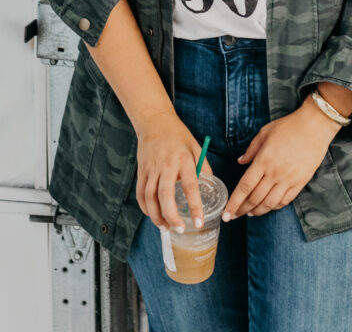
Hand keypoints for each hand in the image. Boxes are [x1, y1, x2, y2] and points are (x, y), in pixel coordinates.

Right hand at [134, 113, 213, 233]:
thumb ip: (203, 167)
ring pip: (150, 197)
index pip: (190, 186)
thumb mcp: (196, 147)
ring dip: (157, 216)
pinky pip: (140, 193)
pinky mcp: (141, 170)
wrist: (154, 121)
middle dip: (172, 216)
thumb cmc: (178, 136)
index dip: (195, 206)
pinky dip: (145, 208)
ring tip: (166, 228)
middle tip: (180, 230)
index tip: (199, 222)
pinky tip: (153, 215)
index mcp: (184, 159)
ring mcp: (151, 168)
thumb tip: (211, 187)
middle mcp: (166, 165)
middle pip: (166, 195)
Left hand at [222, 98, 340, 220]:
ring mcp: (288, 180)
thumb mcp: (264, 133)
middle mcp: (275, 173)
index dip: (234, 202)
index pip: (245, 187)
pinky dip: (274, 207)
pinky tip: (268, 206)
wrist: (314, 127)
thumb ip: (251, 150)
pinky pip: (285, 200)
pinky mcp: (300, 182)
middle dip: (242, 210)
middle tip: (234, 216)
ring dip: (258, 211)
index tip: (226, 213)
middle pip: (255, 198)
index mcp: (263, 160)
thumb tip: (240, 162)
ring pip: (269, 203)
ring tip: (250, 213)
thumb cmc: (288, 127)